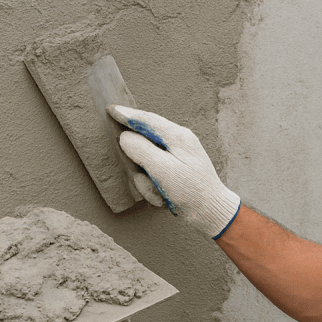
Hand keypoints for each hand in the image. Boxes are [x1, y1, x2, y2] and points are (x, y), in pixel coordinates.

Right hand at [108, 105, 240, 238]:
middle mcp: (178, 141)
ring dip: (148, 181)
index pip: (147, 119)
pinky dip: (155, 186)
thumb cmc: (192, 191)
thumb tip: (125, 137)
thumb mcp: (163, 171)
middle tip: (144, 179)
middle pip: (144, 141)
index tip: (110, 109)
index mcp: (178, 136)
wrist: (212, 212)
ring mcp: (177, 155)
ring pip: (147, 161)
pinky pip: (154, 173)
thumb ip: (141, 151)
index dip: (127, 115)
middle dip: (139, 164)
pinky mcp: (175, 168)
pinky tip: (164, 197)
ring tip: (160, 193)